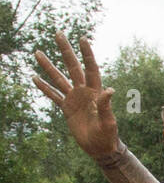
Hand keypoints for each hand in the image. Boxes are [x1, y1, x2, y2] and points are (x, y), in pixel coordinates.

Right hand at [33, 34, 119, 159]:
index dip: (87, 54)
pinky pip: (54, 95)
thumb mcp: (108, 122)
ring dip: (48, 66)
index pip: (91, 69)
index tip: (83, 39)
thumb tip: (110, 90)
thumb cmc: (108, 135)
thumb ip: (106, 106)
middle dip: (66, 51)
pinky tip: (35, 78)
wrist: (101, 148)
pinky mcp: (67, 108)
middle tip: (59, 34)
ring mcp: (74, 98)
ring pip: (59, 79)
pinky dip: (44, 88)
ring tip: (37, 52)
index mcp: (95, 92)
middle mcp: (83, 91)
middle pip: (73, 67)